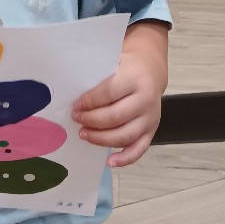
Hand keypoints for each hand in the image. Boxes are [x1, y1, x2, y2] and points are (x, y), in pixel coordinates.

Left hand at [72, 20, 167, 167]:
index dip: (90, 101)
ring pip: (125, 135)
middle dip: (91, 120)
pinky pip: (139, 149)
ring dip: (101, 138)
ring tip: (83, 134)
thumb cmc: (127, 66)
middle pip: (116, 116)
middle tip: (76, 119)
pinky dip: (124, 159)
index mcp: (135, 79)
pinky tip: (109, 161)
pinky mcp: (152, 131)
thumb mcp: (114, 62)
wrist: (151, 71)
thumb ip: (98, 76)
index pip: (110, 93)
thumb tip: (72, 90)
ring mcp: (150, 118)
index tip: (75, 105)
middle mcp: (145, 100)